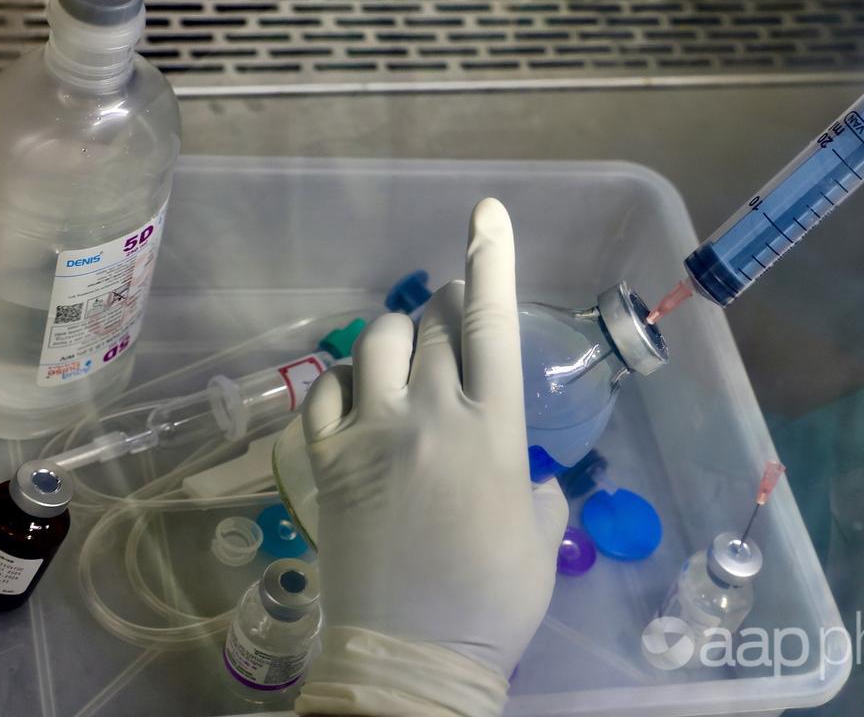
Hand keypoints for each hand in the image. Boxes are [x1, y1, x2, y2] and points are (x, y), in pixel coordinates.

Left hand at [294, 198, 567, 715]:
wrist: (414, 652)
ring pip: (377, 344)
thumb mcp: (539, 534)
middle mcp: (431, 416)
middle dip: (448, 306)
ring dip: (398, 337)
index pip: (492, 324)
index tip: (484, 212)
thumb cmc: (495, 598)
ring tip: (406, 358)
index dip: (491, 260)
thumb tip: (521, 469)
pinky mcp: (325, 463)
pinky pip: (324, 393)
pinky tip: (354, 396)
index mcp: (494, 431)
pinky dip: (341, 383)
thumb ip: (535, 485)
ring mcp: (371, 436)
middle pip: (436, 325)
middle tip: (454, 314)